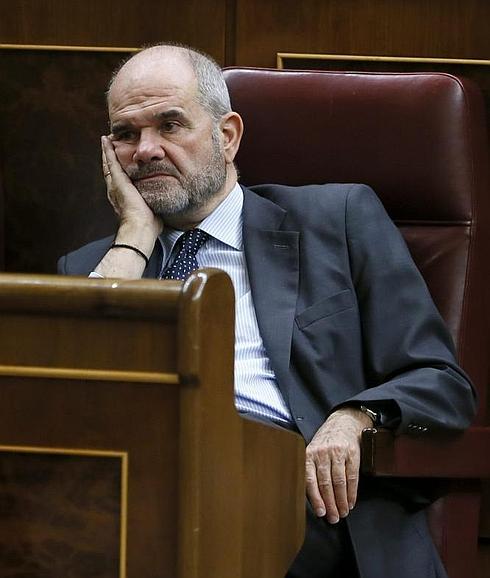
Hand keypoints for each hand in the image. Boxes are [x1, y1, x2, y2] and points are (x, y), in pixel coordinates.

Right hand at [93, 137, 161, 278]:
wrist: (141, 229)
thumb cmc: (149, 225)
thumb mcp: (152, 208)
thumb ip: (155, 201)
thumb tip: (164, 199)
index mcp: (124, 198)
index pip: (120, 179)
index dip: (118, 168)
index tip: (119, 158)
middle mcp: (115, 191)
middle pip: (111, 169)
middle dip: (110, 157)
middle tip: (109, 144)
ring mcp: (115, 185)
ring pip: (109, 164)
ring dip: (108, 151)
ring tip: (107, 139)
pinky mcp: (117, 182)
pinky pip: (111, 162)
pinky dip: (108, 151)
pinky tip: (107, 140)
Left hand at [305, 407, 372, 523]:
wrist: (343, 422)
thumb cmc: (326, 441)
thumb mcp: (313, 451)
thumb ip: (312, 471)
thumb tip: (312, 498)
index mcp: (309, 454)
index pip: (310, 479)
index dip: (315, 498)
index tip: (321, 512)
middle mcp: (322, 453)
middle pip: (326, 483)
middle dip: (330, 504)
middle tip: (333, 518)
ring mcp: (337, 452)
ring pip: (339, 482)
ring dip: (342, 501)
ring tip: (343, 513)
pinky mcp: (352, 453)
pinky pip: (352, 476)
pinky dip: (352, 492)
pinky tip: (351, 502)